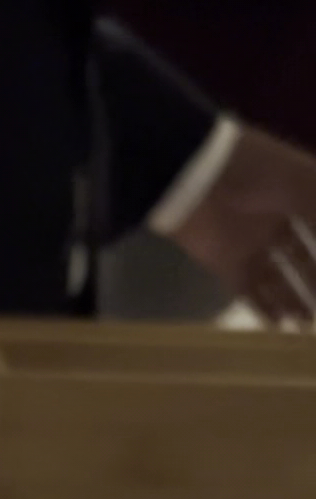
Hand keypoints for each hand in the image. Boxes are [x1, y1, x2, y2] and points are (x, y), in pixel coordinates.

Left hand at [168, 126, 315, 324]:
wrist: (195, 176)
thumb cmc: (257, 170)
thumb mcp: (305, 186)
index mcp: (297, 195)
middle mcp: (276, 221)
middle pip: (302, 259)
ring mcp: (249, 243)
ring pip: (277, 279)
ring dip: (293, 301)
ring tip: (308, 324)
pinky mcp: (224, 262)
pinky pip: (247, 291)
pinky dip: (263, 309)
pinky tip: (280, 328)